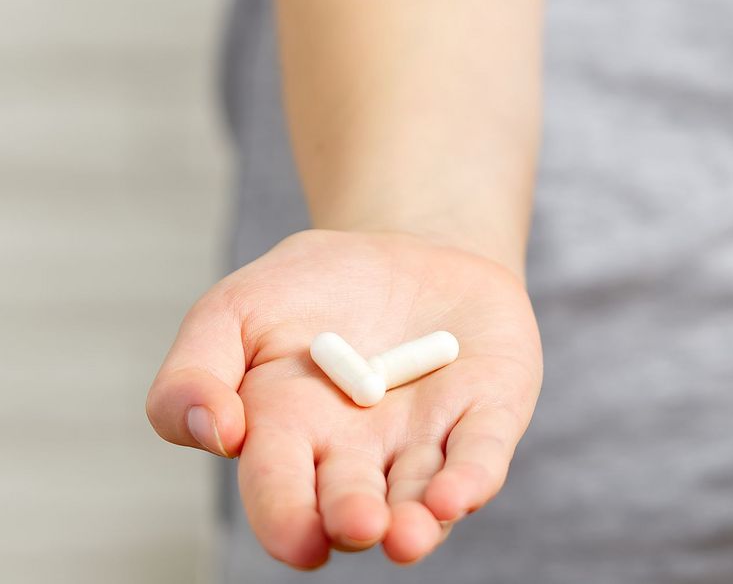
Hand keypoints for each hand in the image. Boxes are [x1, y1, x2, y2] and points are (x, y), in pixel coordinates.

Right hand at [146, 230, 540, 567]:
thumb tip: (216, 432)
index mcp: (288, 437)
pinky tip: (458, 494)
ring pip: (420, 496)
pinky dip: (472, 477)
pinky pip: (480, 453)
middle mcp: (359, 456)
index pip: (280, 490)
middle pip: (352, 503)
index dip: (285, 518)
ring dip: (418, 522)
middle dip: (352, 519)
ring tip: (408, 534)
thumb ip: (194, 373)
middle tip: (356, 525)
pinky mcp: (485, 415)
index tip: (298, 538)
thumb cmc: (311, 290)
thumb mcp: (234, 310)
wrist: (405, 246)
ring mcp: (425, 440)